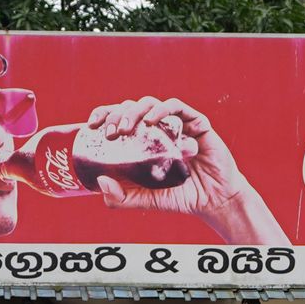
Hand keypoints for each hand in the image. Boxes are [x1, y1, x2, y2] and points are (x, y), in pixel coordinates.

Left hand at [79, 98, 283, 246]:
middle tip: (110, 133)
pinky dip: (161, 110)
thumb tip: (100, 182)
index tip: (90, 126)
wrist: (214, 201)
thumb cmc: (180, 196)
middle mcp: (157, 127)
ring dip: (134, 111)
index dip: (103, 115)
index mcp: (142, 139)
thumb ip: (122, 197)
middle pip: (130, 107)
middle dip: (116, 115)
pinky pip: (177, 107)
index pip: (118, 118)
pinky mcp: (195, 122)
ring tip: (126, 128)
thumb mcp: (145, 199)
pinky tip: (152, 121)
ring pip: (149, 103)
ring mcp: (176, 123)